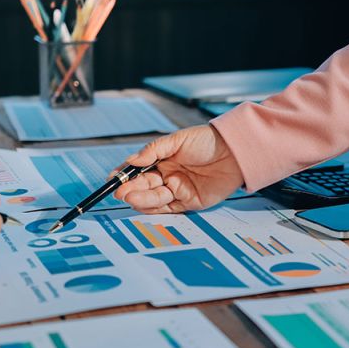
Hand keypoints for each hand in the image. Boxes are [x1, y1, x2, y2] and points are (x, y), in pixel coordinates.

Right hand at [114, 125, 243, 212]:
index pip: (138, 169)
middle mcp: (167, 176)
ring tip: (130, 196)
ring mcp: (177, 190)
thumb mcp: (178, 139)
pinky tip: (143, 203)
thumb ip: (154, 150)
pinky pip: (168, 208)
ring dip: (140, 198)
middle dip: (130, 189)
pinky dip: (154, 207)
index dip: (125, 175)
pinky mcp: (189, 202)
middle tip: (120, 191)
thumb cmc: (208, 141)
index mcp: (162, 160)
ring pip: (153, 198)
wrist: (235, 152)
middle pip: (143, 185)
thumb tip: (133, 160)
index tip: (113, 179)